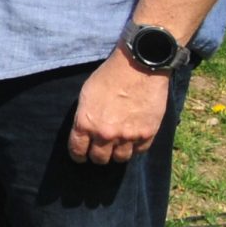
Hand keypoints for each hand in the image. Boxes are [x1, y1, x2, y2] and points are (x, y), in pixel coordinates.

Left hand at [68, 51, 173, 165]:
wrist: (138, 68)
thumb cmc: (109, 76)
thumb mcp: (86, 95)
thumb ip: (85, 116)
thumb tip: (85, 130)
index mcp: (86, 123)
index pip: (77, 150)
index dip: (78, 155)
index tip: (80, 156)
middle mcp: (106, 134)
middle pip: (99, 158)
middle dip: (97, 156)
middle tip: (100, 151)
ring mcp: (128, 136)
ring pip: (120, 158)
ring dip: (117, 154)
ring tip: (117, 147)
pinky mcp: (147, 134)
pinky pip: (139, 151)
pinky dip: (135, 148)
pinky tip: (132, 141)